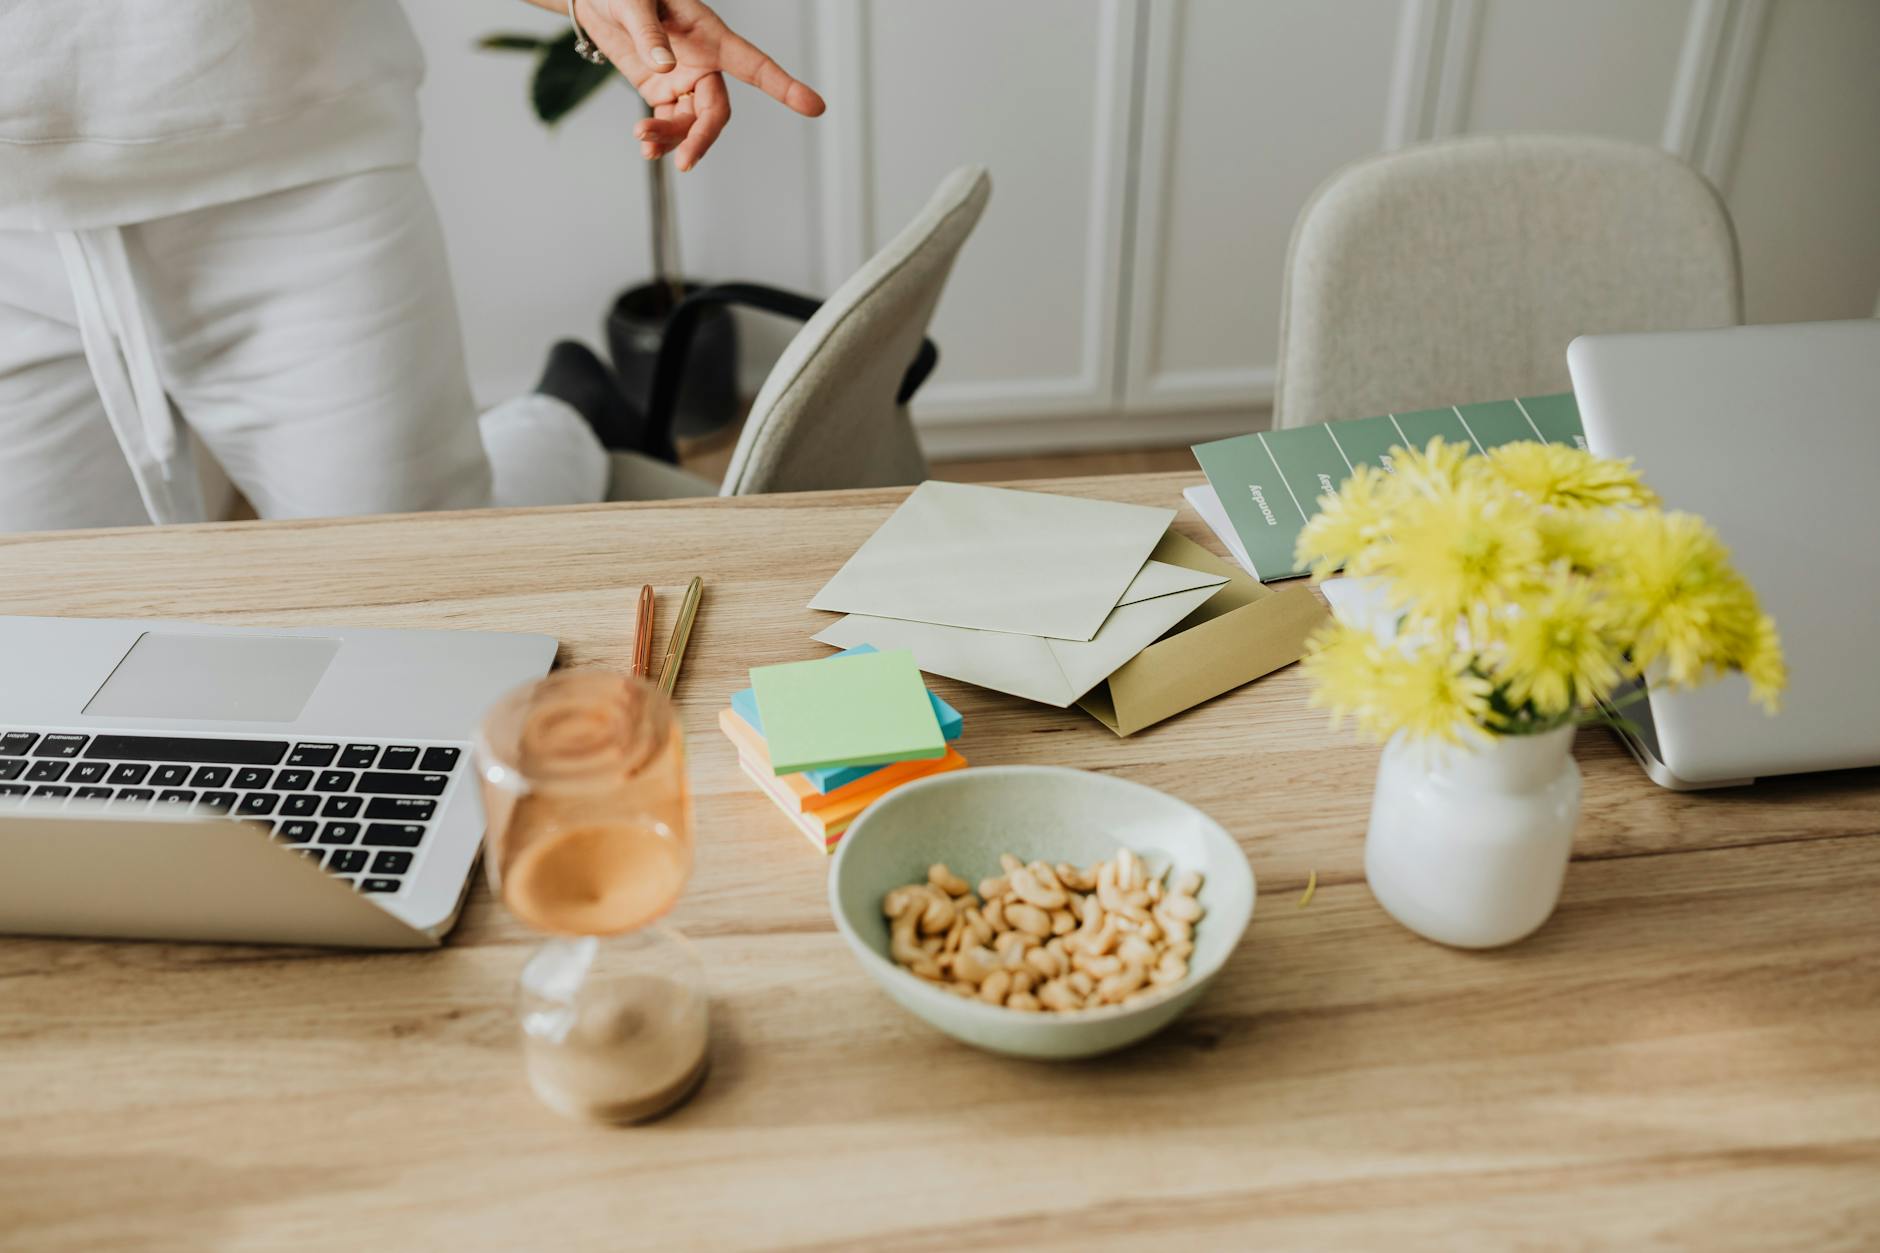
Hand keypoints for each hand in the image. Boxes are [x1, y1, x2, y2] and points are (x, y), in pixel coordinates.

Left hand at [576, 0, 825, 169]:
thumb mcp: (633, 1)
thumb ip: (648, 33)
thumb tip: (664, 67)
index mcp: (708, 35)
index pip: (754, 65)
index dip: (785, 87)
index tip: (815, 107)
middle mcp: (703, 62)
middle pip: (717, 110)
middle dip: (702, 137)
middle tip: (685, 162)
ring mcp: (683, 80)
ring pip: (690, 123)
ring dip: (670, 138)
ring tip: (643, 139)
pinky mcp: (661, 92)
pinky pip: (669, 123)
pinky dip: (659, 139)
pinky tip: (646, 145)